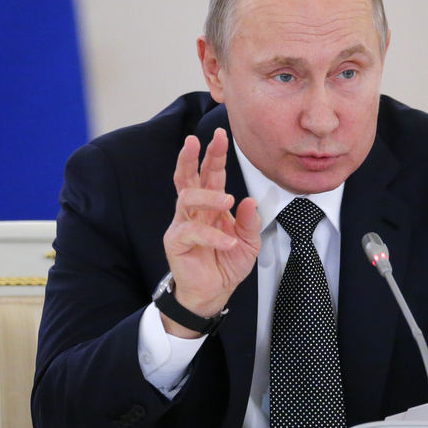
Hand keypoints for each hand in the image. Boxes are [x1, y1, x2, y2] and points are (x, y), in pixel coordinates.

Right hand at [162, 128, 260, 336]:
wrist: (212, 292)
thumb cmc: (227, 263)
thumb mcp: (249, 242)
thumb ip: (250, 222)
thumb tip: (249, 200)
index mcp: (211, 204)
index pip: (212, 174)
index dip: (215, 154)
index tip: (221, 134)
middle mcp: (194, 210)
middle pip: (188, 176)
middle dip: (193, 157)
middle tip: (198, 140)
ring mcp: (183, 223)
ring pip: (187, 198)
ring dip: (208, 195)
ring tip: (228, 200)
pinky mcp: (176, 241)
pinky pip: (192, 232)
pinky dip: (213, 236)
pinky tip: (229, 243)